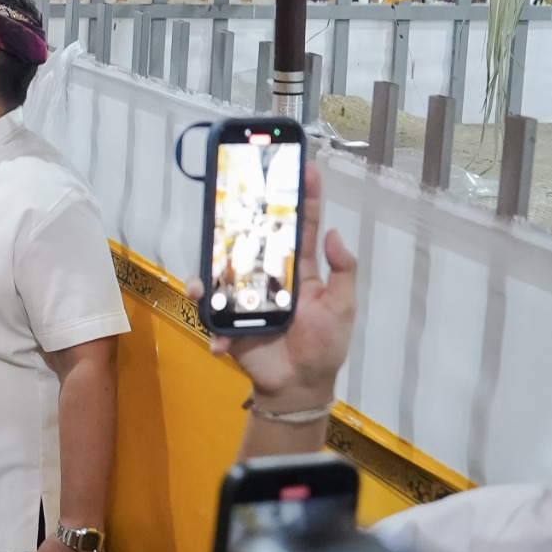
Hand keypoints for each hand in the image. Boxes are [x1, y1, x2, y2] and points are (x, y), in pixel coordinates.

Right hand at [187, 163, 355, 409]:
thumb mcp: (343, 307)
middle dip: (244, 214)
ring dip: (212, 269)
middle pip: (254, 236)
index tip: (303, 166)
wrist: (298, 385)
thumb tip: (332, 232)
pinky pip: (210, 308)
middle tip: (238, 195)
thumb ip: (343, 271)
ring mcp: (246, 293)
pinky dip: (209, 316)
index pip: (301, 225)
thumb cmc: (325, 345)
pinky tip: (218, 332)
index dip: (304, 196)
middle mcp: (270, 273)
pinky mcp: (228, 317)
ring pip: (223, 268)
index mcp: (300, 269)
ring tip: (208, 282)